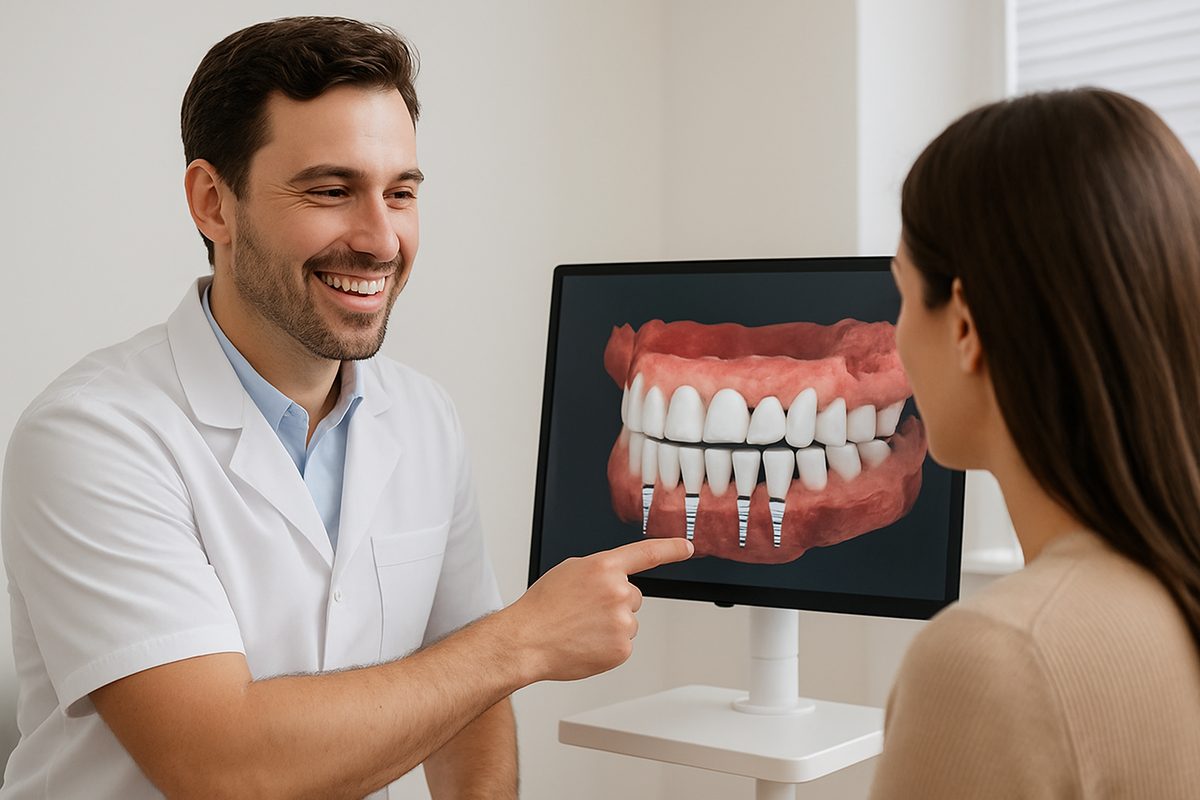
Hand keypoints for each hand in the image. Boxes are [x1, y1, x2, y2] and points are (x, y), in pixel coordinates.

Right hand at [504, 537, 693, 682]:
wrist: (526, 641)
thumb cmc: (542, 608)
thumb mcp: (569, 572)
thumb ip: (599, 571)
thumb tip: (614, 579)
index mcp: (604, 568)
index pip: (646, 553)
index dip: (670, 549)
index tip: (686, 547)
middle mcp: (618, 592)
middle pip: (633, 596)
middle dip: (615, 603)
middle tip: (586, 612)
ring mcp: (622, 621)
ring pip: (628, 622)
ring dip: (610, 626)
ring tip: (581, 629)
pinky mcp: (622, 648)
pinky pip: (623, 644)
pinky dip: (608, 646)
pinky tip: (586, 644)